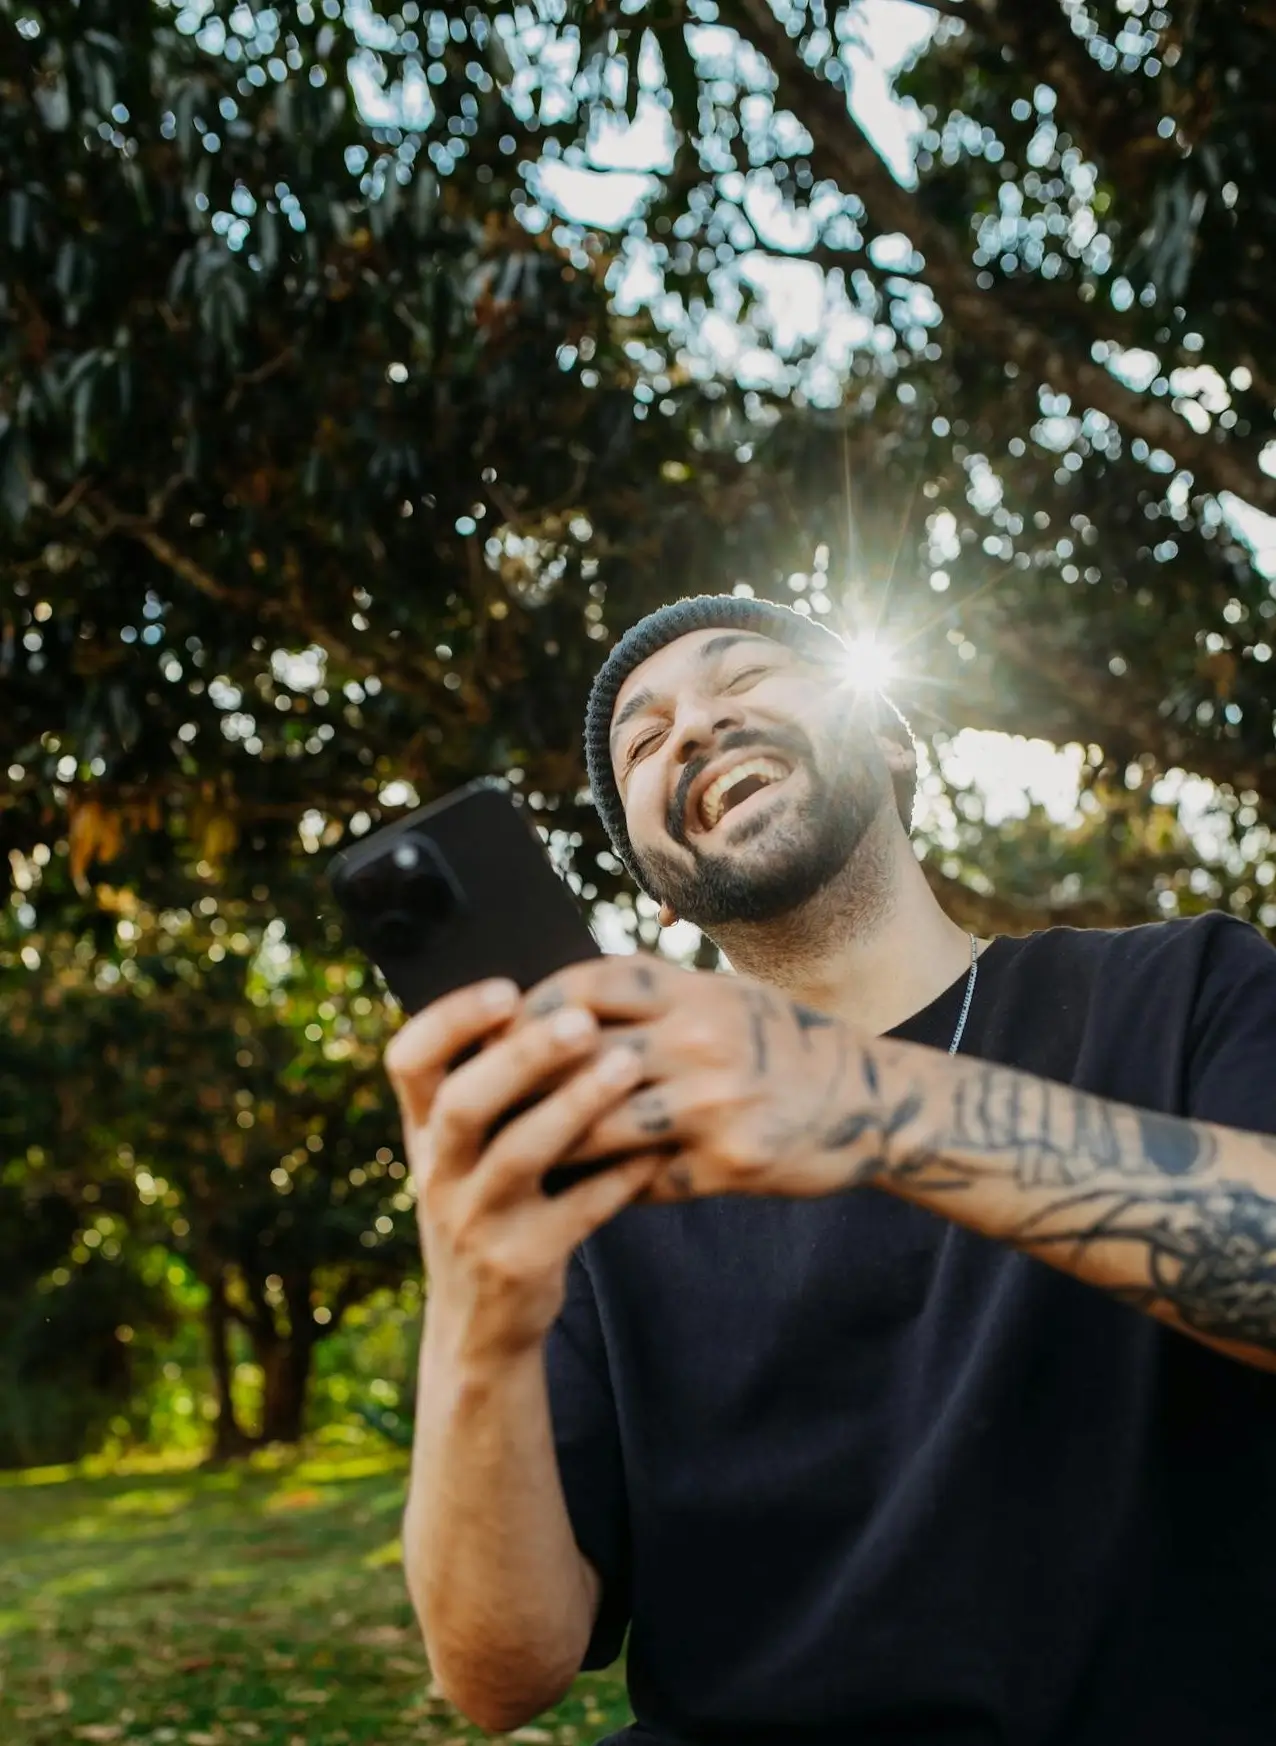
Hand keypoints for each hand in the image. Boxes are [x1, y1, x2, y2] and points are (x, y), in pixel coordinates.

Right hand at [385, 980, 664, 1361]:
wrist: (479, 1325)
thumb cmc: (488, 1204)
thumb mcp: (465, 1151)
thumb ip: (490, 1087)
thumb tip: (554, 994)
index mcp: (424, 1131)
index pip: (409, 1061)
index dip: (450, 1019)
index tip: (506, 988)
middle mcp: (439, 1173)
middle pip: (465, 1103)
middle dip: (521, 1057)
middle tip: (580, 1019)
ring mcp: (475, 1222)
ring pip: (520, 1155)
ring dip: (576, 1105)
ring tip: (628, 1065)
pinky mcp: (521, 1263)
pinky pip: (575, 1212)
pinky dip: (617, 1177)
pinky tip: (655, 1149)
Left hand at [516, 956, 893, 1202]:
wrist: (869, 1101)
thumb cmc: (779, 1043)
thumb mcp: (720, 998)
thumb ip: (649, 999)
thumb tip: (557, 1008)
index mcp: (691, 990)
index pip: (584, 987)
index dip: (527, 1010)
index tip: (490, 1034)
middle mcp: (698, 1038)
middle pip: (579, 1057)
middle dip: (519, 1084)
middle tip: (473, 1108)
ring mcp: (713, 1102)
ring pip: (599, 1127)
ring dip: (549, 1147)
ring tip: (507, 1161)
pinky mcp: (728, 1162)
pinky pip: (643, 1181)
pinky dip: (603, 1189)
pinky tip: (571, 1199)